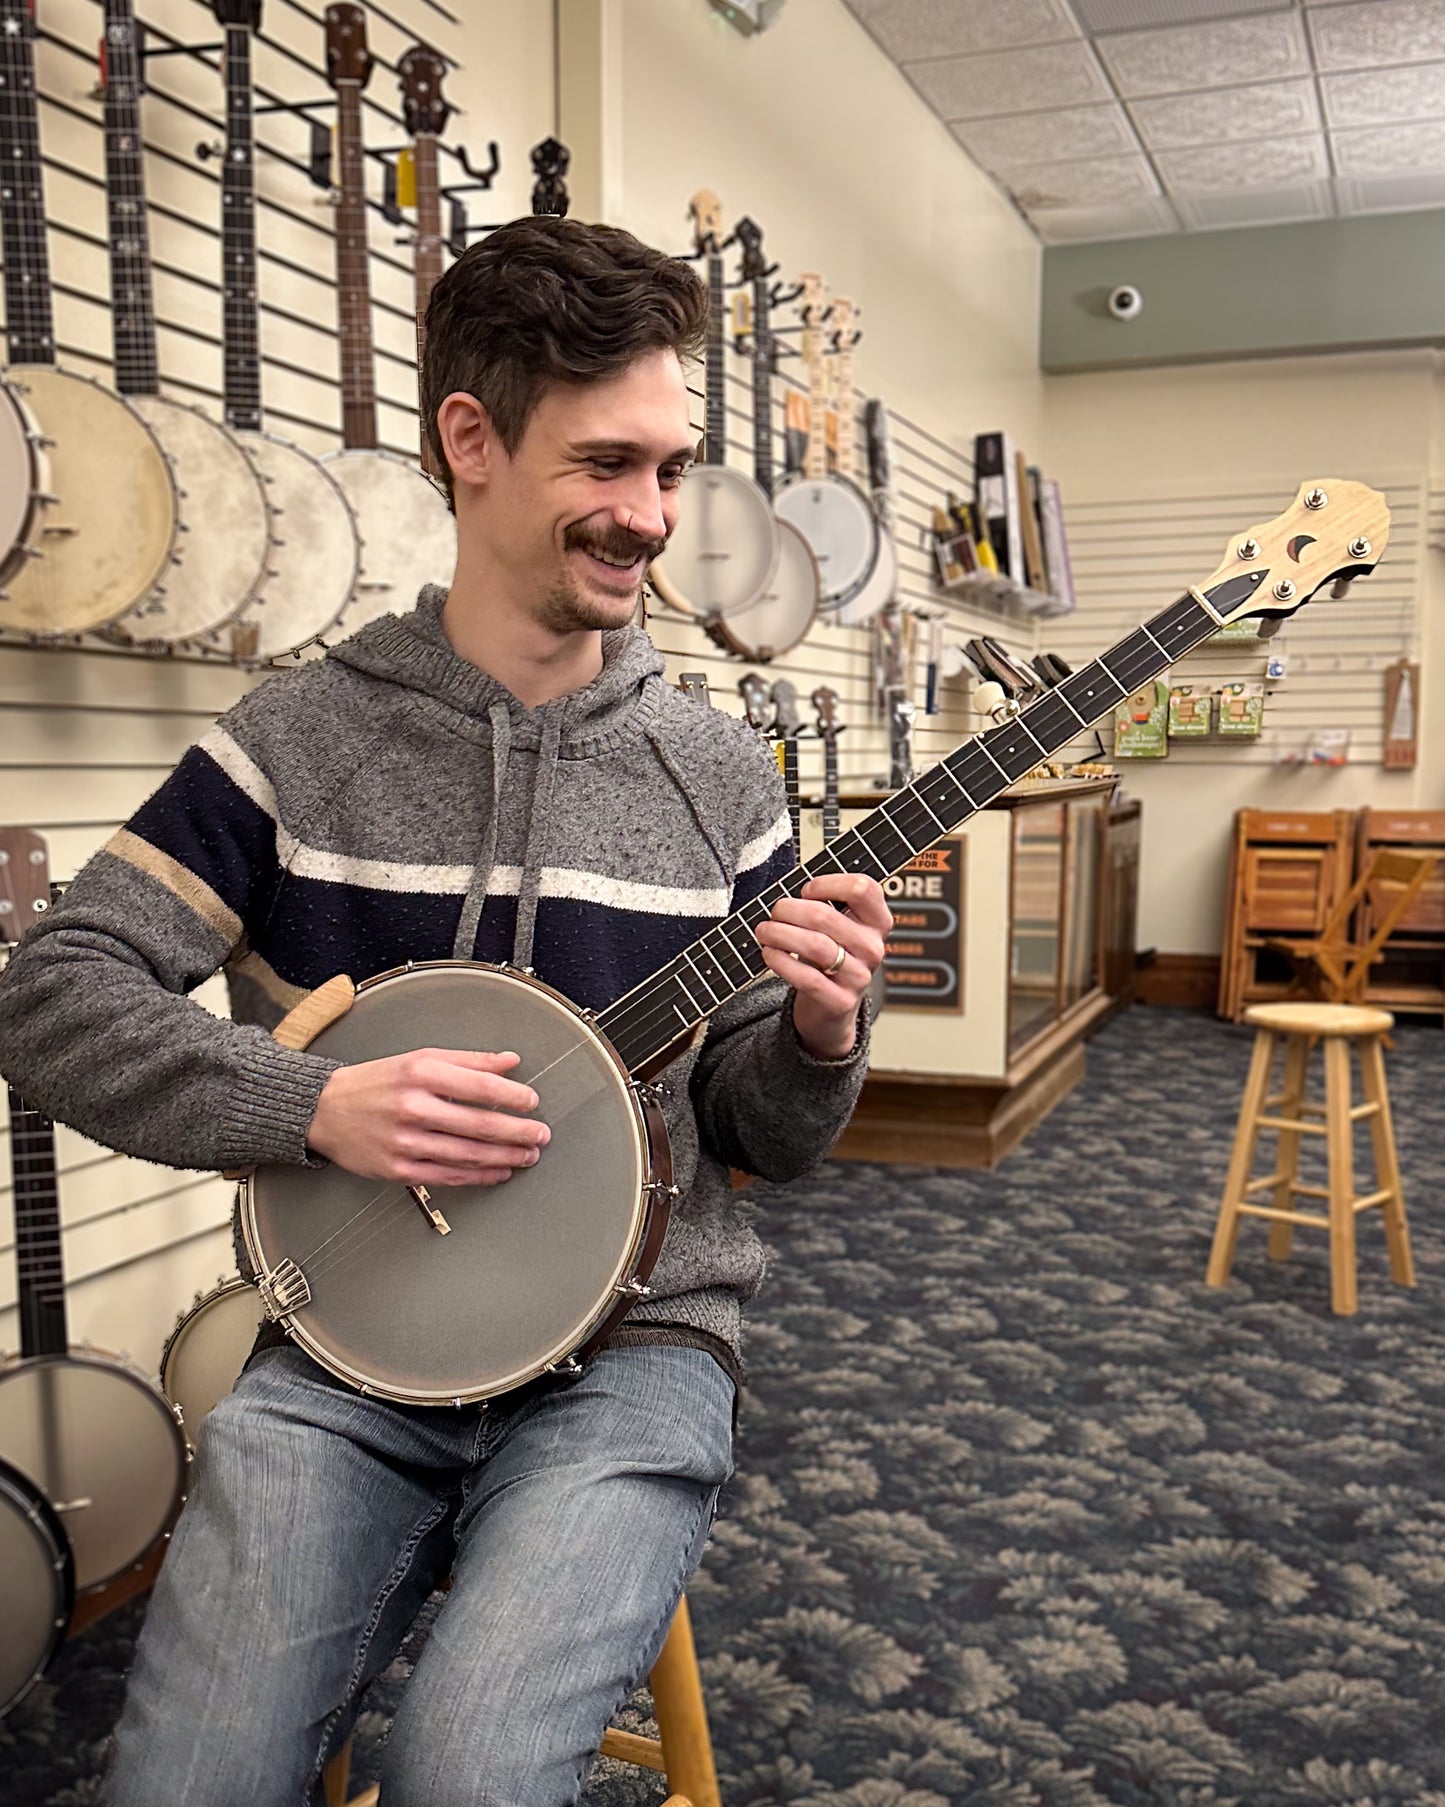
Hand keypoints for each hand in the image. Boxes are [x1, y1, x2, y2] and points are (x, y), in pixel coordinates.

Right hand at [306, 1048, 549, 1187]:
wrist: (325, 1110)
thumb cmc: (376, 1082)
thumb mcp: (420, 1058)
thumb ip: (468, 1061)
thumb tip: (510, 1061)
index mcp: (421, 1074)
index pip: (480, 1087)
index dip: (513, 1096)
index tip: (532, 1101)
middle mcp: (413, 1108)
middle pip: (479, 1125)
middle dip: (518, 1132)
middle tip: (541, 1135)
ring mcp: (406, 1142)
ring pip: (468, 1154)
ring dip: (505, 1157)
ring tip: (527, 1155)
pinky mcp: (399, 1170)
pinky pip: (449, 1176)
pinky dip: (479, 1176)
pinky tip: (499, 1172)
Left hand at [753, 873, 890, 1059]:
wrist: (832, 1006)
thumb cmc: (831, 956)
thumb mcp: (838, 928)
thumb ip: (825, 905)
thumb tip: (790, 894)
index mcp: (877, 921)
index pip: (863, 888)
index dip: (828, 883)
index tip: (806, 891)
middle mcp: (873, 947)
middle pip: (825, 916)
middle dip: (789, 909)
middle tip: (774, 912)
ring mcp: (859, 976)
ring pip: (814, 945)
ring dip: (780, 933)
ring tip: (765, 931)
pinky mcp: (840, 1001)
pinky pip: (806, 977)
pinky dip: (780, 961)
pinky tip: (769, 953)